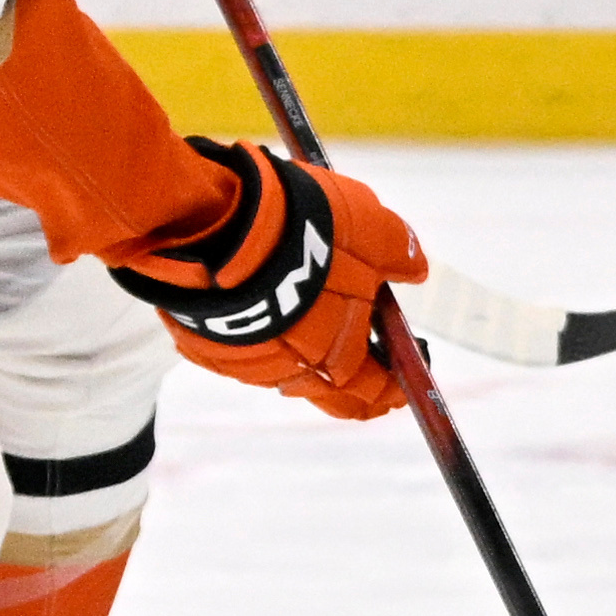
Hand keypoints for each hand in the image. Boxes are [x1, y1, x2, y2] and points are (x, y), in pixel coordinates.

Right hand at [111, 136, 428, 419]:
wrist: (216, 223)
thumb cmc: (306, 231)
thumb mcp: (372, 229)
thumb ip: (399, 253)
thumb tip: (416, 269)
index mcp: (338, 361)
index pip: (375, 393)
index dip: (394, 386)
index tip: (403, 373)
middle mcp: (289, 373)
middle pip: (329, 392)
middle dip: (352, 378)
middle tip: (365, 359)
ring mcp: (240, 361)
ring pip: (280, 367)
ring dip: (298, 347)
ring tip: (304, 310)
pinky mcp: (199, 343)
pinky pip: (236, 345)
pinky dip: (253, 330)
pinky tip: (255, 301)